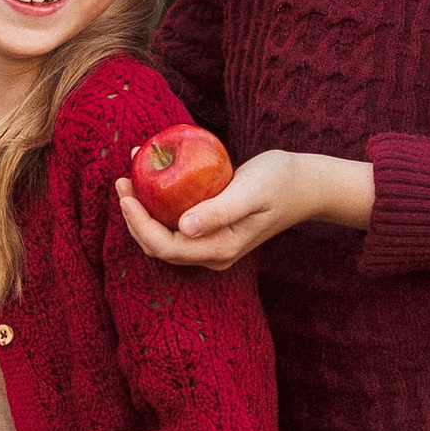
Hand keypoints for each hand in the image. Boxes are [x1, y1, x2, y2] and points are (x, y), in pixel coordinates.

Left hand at [113, 148, 374, 269]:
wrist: (306, 184)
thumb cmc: (280, 182)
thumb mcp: (251, 191)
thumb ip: (220, 210)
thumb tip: (184, 227)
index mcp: (219, 249)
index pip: (164, 246)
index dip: (138, 223)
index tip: (127, 191)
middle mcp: (211, 254)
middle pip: (158, 246)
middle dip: (134, 217)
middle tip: (123, 180)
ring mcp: (211, 245)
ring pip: (164, 236)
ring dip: (144, 211)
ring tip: (132, 176)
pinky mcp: (211, 231)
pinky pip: (176, 224)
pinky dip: (159, 205)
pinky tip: (153, 178)